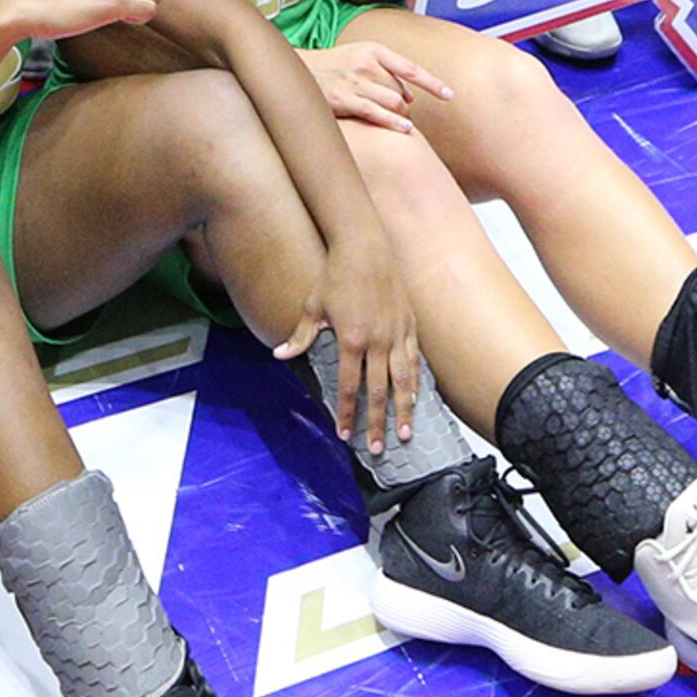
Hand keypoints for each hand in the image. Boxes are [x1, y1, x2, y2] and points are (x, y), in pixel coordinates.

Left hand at [273, 225, 421, 455]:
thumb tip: (280, 356)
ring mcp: (397, 334)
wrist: (365, 247)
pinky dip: (416, 383)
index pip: (347, 387)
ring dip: (403, 410)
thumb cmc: (336, 274)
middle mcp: (377, 341)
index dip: (345, 413)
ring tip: (404, 434)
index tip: (344, 435)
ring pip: (403, 381)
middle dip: (377, 423)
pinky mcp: (410, 325)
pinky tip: (416, 400)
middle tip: (377, 449)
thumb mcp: (313, 306)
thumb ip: (300, 336)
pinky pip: (415, 361)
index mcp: (351, 339)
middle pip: (378, 392)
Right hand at [305, 37, 449, 133]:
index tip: (449, 95)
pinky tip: (404, 130)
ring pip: (392, 103)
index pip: (410, 68)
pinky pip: (376, 113)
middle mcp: (365, 63)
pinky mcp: (344, 99)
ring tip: (400, 123)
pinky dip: (393, 122)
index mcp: (372, 49)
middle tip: (403, 116)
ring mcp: (354, 82)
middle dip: (406, 106)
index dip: (432, 83)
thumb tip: (409, 96)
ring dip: (400, 116)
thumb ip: (384, 71)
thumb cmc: (331, 67)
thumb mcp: (358, 56)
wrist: (295, 72)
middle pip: (401, 91)